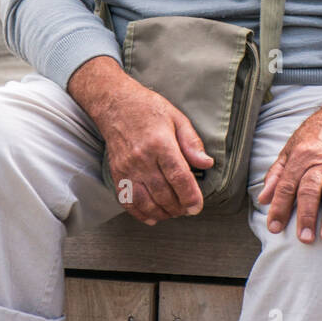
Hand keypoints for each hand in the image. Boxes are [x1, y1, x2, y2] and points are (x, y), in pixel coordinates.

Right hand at [69, 58, 212, 223]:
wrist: (115, 104)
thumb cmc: (147, 109)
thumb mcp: (177, 118)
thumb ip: (192, 142)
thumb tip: (206, 163)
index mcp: (160, 143)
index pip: (178, 176)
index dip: (190, 196)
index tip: (197, 207)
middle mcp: (142, 158)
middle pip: (163, 193)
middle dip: (179, 207)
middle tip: (188, 209)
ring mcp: (127, 168)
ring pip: (146, 202)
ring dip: (162, 213)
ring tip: (173, 211)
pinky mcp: (117, 174)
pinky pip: (128, 201)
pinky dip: (141, 213)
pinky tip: (152, 216)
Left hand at [257, 66, 321, 242]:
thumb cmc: (316, 135)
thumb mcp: (290, 149)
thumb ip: (276, 175)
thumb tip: (263, 199)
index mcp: (299, 158)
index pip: (286, 185)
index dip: (279, 207)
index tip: (274, 228)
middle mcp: (318, 162)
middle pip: (310, 189)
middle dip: (306, 215)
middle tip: (304, 239)